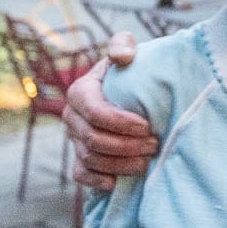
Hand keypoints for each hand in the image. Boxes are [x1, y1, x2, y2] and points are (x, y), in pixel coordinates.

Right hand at [66, 32, 157, 192]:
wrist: (127, 92)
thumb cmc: (129, 71)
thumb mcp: (126, 51)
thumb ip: (123, 45)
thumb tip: (122, 57)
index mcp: (80, 91)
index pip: (95, 112)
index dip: (120, 123)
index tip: (147, 126)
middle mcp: (72, 117)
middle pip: (94, 140)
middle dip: (126, 146)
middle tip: (154, 145)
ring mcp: (74, 140)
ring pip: (91, 159)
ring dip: (120, 164)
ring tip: (147, 161)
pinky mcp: (80, 159)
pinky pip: (81, 176)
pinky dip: (98, 181)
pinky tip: (118, 182)